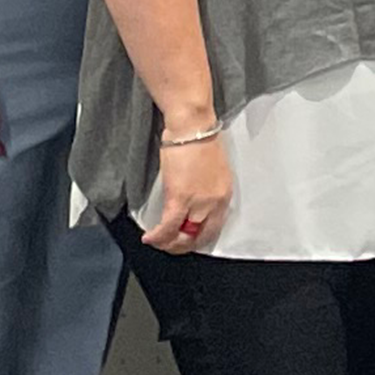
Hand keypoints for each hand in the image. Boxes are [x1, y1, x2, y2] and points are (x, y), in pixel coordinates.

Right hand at [139, 130, 231, 253]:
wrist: (192, 128)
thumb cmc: (200, 142)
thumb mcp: (213, 171)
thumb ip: (208, 189)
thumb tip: (195, 202)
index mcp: (225, 194)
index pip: (215, 228)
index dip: (199, 238)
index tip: (187, 239)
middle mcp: (215, 203)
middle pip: (201, 237)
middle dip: (184, 246)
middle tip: (170, 246)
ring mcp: (199, 203)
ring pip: (183, 236)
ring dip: (168, 244)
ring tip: (157, 242)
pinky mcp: (179, 198)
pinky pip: (168, 227)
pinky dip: (157, 236)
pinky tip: (148, 237)